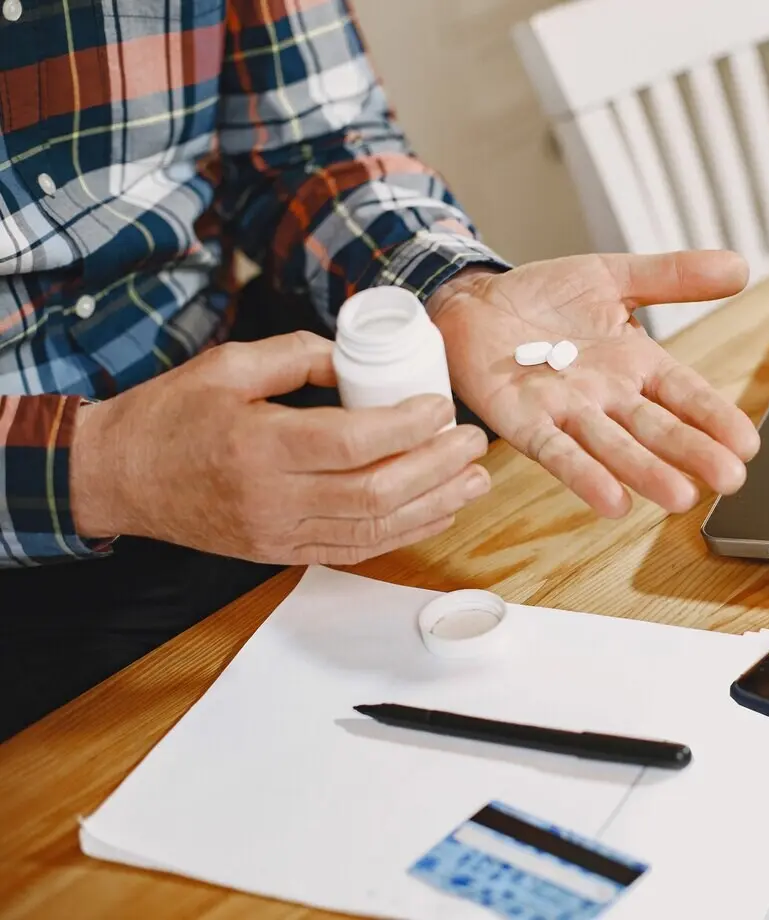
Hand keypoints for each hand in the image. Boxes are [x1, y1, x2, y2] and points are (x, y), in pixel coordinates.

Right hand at [70, 332, 490, 564]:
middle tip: (475, 443)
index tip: (442, 407)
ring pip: (373, 529)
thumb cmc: (172, 415)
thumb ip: (299, 356)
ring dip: (434, 506)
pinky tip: (435, 511)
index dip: (408, 427)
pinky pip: (354, 549)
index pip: (353, 442)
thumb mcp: (228, 365)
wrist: (119, 476)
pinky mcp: (280, 552)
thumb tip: (361, 358)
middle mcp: (272, 497)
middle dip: (437, 468)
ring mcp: (277, 533)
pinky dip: (402, 533)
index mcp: (259, 444)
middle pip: (375, 492)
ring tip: (474, 480)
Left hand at [429, 253, 759, 517]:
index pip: (686, 394)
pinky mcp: (525, 422)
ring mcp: (569, 412)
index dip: (715, 417)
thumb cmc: (546, 297)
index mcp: (636, 364)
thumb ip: (673, 276)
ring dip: (646, 472)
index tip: (748, 443)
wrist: (475, 301)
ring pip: (615, 447)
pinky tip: (613, 502)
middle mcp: (609, 396)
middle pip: (658, 429)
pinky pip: (558, 452)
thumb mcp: (615, 275)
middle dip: (693, 453)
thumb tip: (739, 267)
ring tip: (679, 497)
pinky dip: (584, 476)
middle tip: (730, 480)